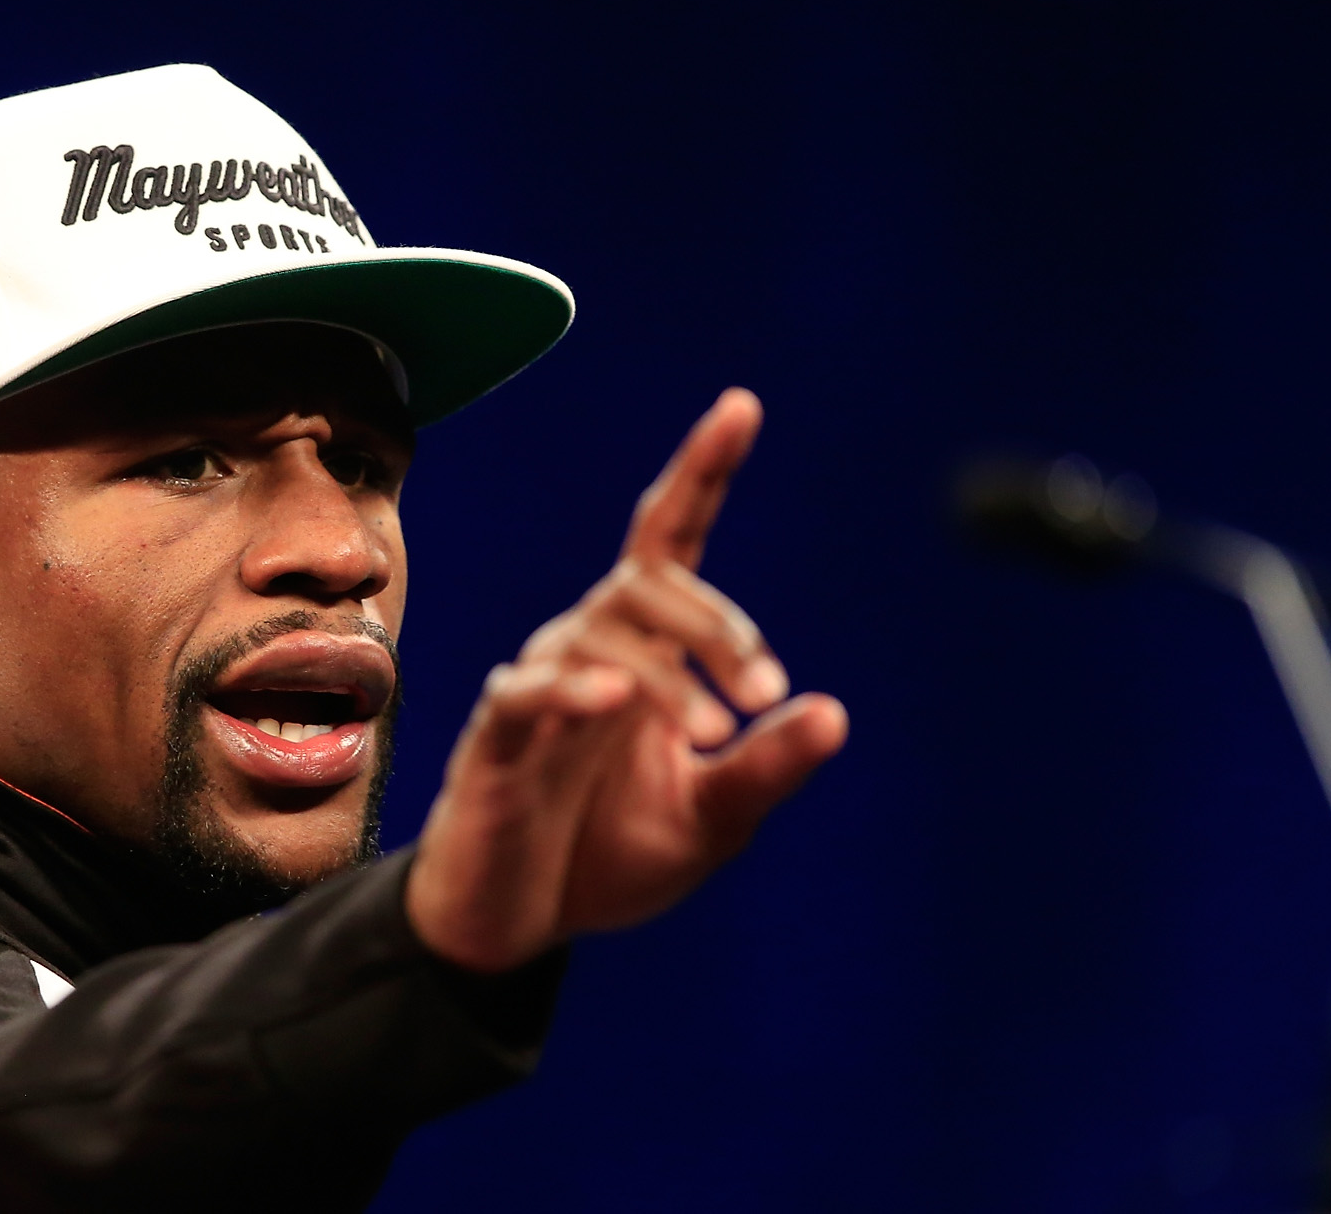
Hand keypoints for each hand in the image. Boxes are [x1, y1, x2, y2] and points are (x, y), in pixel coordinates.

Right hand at [405, 388, 849, 971]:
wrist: (518, 925)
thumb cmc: (604, 855)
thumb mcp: (709, 822)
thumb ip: (763, 769)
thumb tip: (835, 712)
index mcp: (644, 656)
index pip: (668, 544)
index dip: (700, 473)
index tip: (741, 406)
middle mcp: (590, 651)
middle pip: (648, 581)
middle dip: (719, 624)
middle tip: (765, 691)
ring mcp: (540, 690)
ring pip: (600, 631)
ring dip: (669, 674)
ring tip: (715, 735)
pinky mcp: (496, 740)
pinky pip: (525, 691)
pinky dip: (569, 688)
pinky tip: (609, 700)